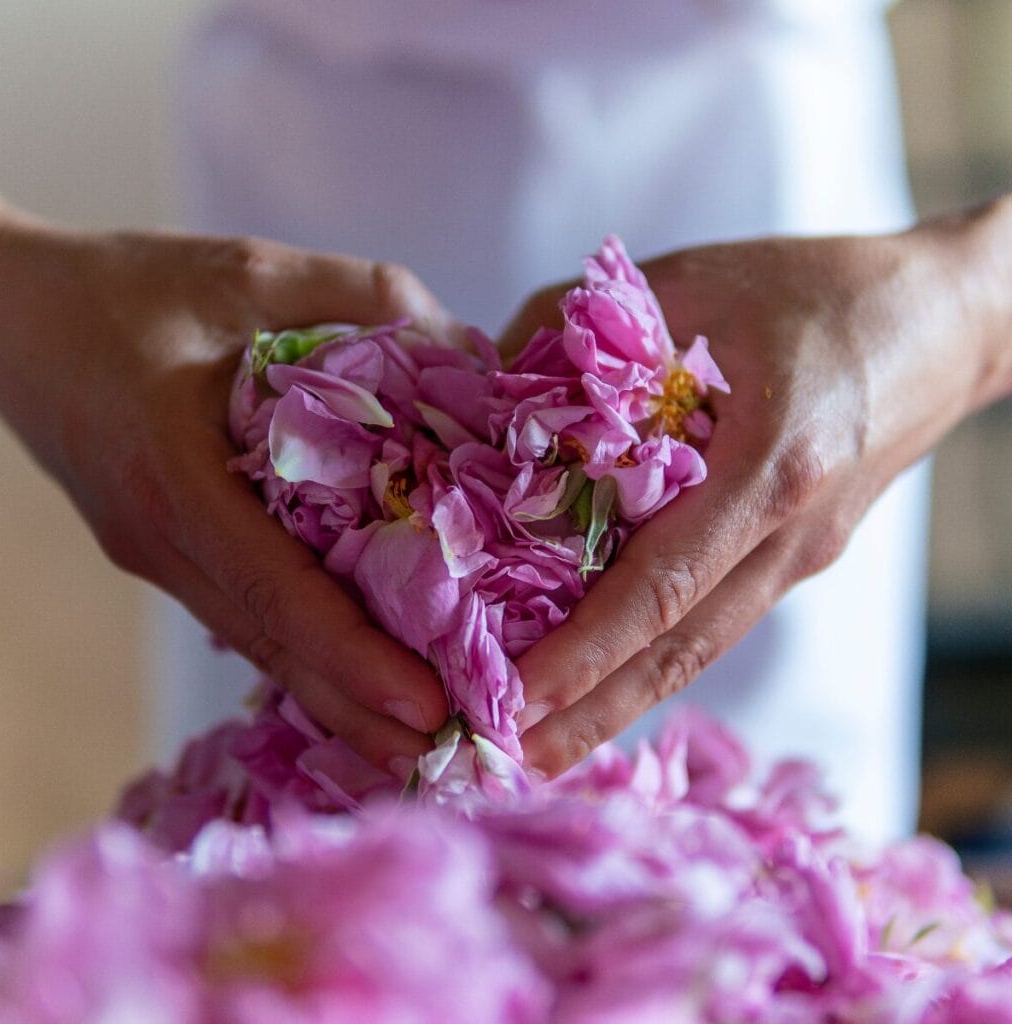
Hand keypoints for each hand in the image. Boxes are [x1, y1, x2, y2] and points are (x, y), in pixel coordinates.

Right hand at [0, 202, 455, 774]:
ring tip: (417, 740)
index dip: (352, 657)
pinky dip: (303, 654)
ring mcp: (156, 555)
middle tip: (451, 761)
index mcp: (175, 477)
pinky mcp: (163, 550)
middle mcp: (162, 539)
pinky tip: (354, 677)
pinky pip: (243, 614)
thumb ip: (365, 297)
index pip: (275, 591)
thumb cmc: (125, 288)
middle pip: (273, 646)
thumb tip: (473, 351)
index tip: (427, 705)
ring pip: (258, 642)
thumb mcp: (251, 270)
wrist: (5, 312)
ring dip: (334, 696)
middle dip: (358, 710)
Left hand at [503, 206, 1011, 776]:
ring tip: (550, 745)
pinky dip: (660, 657)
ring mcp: (803, 555)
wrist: (948, 321)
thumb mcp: (692, 280)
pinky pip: (721, 617)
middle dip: (597, 711)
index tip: (519, 697)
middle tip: (514, 759)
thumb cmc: (822, 289)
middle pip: (684, 648)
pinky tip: (610, 678)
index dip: (588, 650)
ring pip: (704, 647)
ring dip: (626, 701)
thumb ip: (579, 325)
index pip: (664, 584)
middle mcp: (791, 533)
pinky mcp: (801, 555)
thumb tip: (488, 385)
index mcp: (772, 465)